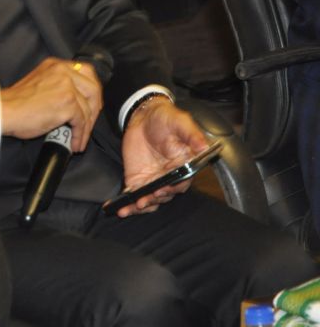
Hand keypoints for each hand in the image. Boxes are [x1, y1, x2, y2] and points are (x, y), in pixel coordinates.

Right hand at [0, 57, 101, 150]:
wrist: (3, 110)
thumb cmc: (15, 103)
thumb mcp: (38, 83)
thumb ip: (56, 85)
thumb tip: (74, 102)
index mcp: (55, 65)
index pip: (85, 72)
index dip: (92, 89)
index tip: (92, 103)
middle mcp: (63, 72)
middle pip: (93, 89)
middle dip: (94, 109)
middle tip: (89, 123)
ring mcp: (67, 87)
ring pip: (88, 108)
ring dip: (86, 127)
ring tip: (79, 139)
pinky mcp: (68, 103)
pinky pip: (82, 121)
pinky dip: (80, 135)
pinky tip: (75, 142)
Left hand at [115, 96, 209, 216]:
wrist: (144, 116)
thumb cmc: (166, 118)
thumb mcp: (181, 122)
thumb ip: (192, 134)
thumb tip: (204, 146)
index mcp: (185, 166)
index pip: (182, 181)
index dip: (174, 187)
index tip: (164, 188)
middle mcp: (170, 176)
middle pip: (165, 194)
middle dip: (155, 198)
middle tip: (145, 199)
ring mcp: (154, 180)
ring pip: (151, 199)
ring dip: (142, 206)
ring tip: (133, 207)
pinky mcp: (138, 180)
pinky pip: (135, 195)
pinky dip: (129, 204)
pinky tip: (121, 210)